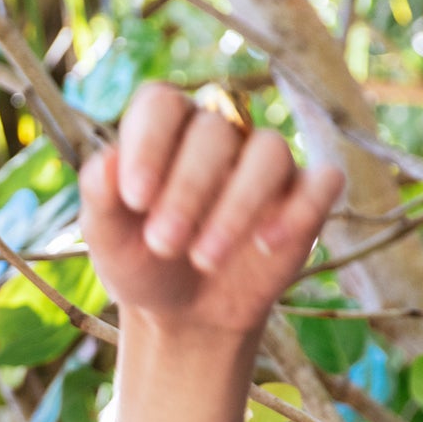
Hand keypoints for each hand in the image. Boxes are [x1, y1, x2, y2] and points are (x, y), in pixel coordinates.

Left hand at [80, 82, 345, 338]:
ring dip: (237, 206)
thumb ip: (100, 199)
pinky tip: (267, 244)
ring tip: (204, 259)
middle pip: (213, 132)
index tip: (135, 198)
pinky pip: (322, 182)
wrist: (182, 316)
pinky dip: (300, 209)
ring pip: (269, 152)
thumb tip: (104, 164)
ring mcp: (264, 162)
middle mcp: (219, 134)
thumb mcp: (109, 240)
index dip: (149, 142)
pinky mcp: (303, 196)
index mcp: (164, 131)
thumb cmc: (142, 264)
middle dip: (187, 189)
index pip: (160, 104)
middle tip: (163, 243)